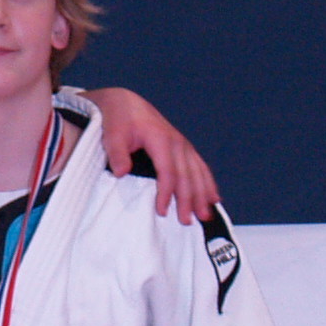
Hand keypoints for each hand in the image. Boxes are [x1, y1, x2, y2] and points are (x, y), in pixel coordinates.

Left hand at [84, 87, 219, 224]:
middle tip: (186, 221)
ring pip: (197, 172)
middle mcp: (176, 142)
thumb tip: (121, 172)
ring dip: (202, 194)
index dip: (166, 193)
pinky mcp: (184, 148)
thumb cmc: (118, 121)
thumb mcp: (112, 134)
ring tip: (204, 215)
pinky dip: (208, 183)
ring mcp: (183, 145)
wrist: (126, 104)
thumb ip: (117, 153)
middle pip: (186, 175)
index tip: (162, 211)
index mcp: (160, 139)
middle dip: (188, 200)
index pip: (167, 171)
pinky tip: (214, 198)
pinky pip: (200, 166)